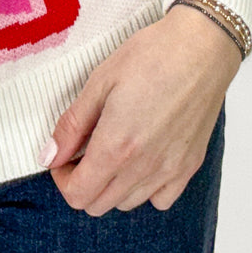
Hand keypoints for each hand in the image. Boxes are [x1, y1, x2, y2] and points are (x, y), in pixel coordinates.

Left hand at [43, 6, 241, 214]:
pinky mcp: (189, 166)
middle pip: (99, 204)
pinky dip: (145, 188)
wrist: (202, 48)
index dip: (62, 178)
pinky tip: (142, 158)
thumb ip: (73, 124)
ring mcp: (170, 171)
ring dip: (111, 185)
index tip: (63, 155)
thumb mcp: (100, 81)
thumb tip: (49, 155)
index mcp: (116, 146)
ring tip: (112, 149)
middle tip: (83, 150)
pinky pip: (161, 199)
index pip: (78, 195)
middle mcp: (143, 167)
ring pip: (127, 203)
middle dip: (82, 182)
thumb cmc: (151, 56)